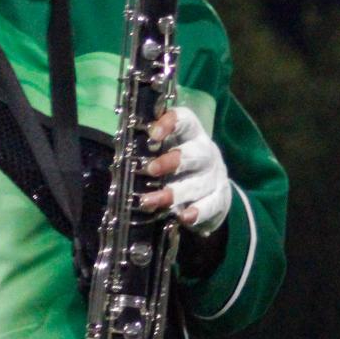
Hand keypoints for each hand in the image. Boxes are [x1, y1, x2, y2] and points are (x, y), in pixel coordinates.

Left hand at [141, 109, 230, 232]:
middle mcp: (206, 153)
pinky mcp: (219, 198)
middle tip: (150, 169)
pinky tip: (184, 217)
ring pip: (197, 184)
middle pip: (195, 153)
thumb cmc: (180, 166)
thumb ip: (150, 150)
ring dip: (173, 193)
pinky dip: (198, 212)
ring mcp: (214, 177)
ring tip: (148, 201)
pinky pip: (210, 205)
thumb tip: (120, 156)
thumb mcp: (168, 151)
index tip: (152, 134)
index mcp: (192, 135)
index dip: (171, 123)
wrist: (214, 190)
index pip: (186, 120)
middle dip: (172, 161)